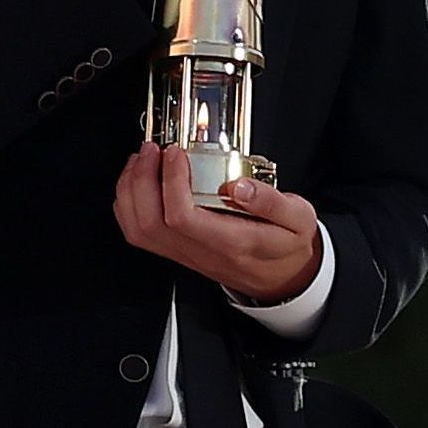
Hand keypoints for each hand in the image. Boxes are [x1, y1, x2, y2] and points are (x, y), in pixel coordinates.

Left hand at [115, 145, 324, 303]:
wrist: (283, 277)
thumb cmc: (287, 245)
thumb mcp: (298, 219)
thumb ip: (272, 201)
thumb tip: (240, 185)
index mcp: (233, 241)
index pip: (184, 217)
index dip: (172, 181)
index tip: (177, 153)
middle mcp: (203, 251)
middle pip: (151, 222)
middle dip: (142, 180)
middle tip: (152, 150)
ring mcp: (187, 253)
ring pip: (139, 230)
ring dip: (131, 190)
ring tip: (142, 161)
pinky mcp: (179, 251)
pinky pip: (140, 234)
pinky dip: (129, 204)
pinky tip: (140, 182)